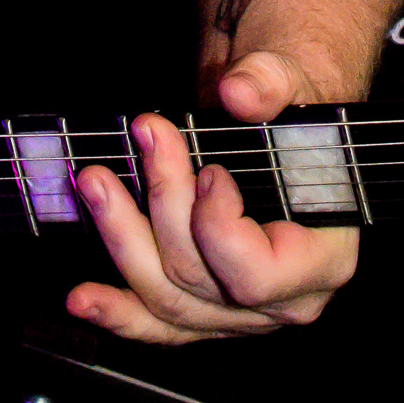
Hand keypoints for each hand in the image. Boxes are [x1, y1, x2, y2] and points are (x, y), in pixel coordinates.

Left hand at [66, 52, 358, 343]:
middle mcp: (282, 299)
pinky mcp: (202, 305)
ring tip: (96, 184)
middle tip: (144, 134)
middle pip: (200, 278)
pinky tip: (81, 299)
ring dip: (123, 238)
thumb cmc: (293, 109)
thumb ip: (272, 85)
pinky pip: (157, 322)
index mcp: (322, 258)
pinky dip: (116, 310)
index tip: (207, 171)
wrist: (278, 122)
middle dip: (162, 203)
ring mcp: (238, 311)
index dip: (219, 228)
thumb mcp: (294, 80)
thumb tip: (240, 93)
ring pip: (168, 298)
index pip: (258, 273)